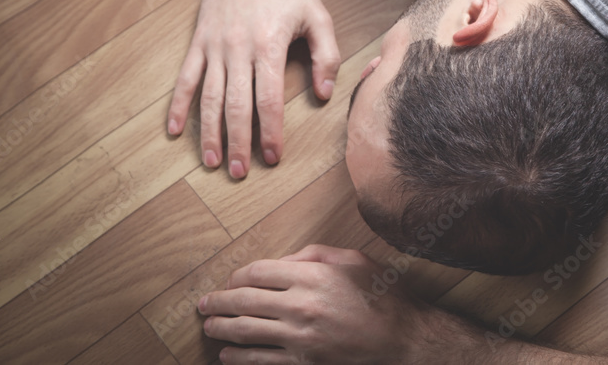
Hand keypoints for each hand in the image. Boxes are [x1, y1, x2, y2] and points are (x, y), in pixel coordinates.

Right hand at [167, 0, 340, 177]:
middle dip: (238, 142)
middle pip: (236, 106)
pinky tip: (174, 130)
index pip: (268, 99)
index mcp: (268, 46)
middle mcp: (237, 50)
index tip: (272, 156)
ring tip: (212, 161)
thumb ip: (327, 56)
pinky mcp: (199, 41)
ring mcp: (214, 47)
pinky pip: (185, 78)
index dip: (270, 131)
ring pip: (208, 97)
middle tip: (240, 173)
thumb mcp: (318, 17)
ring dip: (209, 132)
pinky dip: (178, 105)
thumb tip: (324, 94)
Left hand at [198, 245, 437, 363]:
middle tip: (204, 304)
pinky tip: (227, 356)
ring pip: (245, 332)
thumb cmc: (383, 296)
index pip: (258, 272)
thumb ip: (315, 254)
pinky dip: (238, 359)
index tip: (230, 280)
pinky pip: (260, 361)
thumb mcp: (354, 260)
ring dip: (221, 329)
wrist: (403, 341)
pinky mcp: (303, 363)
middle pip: (244, 301)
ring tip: (209, 327)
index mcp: (312, 275)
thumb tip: (284, 261)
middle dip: (218, 302)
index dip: (237, 276)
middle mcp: (301, 305)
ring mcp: (300, 338)